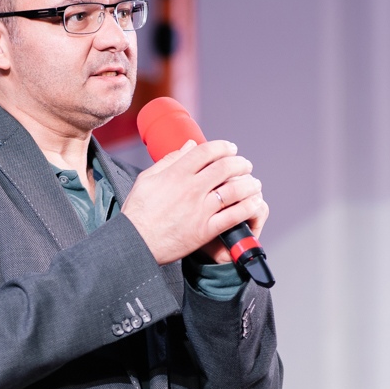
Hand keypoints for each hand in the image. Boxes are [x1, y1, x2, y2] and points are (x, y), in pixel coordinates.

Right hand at [121, 139, 267, 265]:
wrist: (136, 243)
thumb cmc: (138, 212)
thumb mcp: (147, 179)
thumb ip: (169, 160)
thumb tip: (190, 145)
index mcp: (176, 174)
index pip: (207, 151)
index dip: (223, 146)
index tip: (231, 148)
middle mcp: (190, 189)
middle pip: (225, 167)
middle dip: (241, 163)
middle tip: (245, 165)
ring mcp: (199, 210)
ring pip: (234, 190)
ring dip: (249, 184)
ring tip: (254, 184)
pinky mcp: (205, 230)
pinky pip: (233, 216)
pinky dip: (247, 207)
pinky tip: (253, 203)